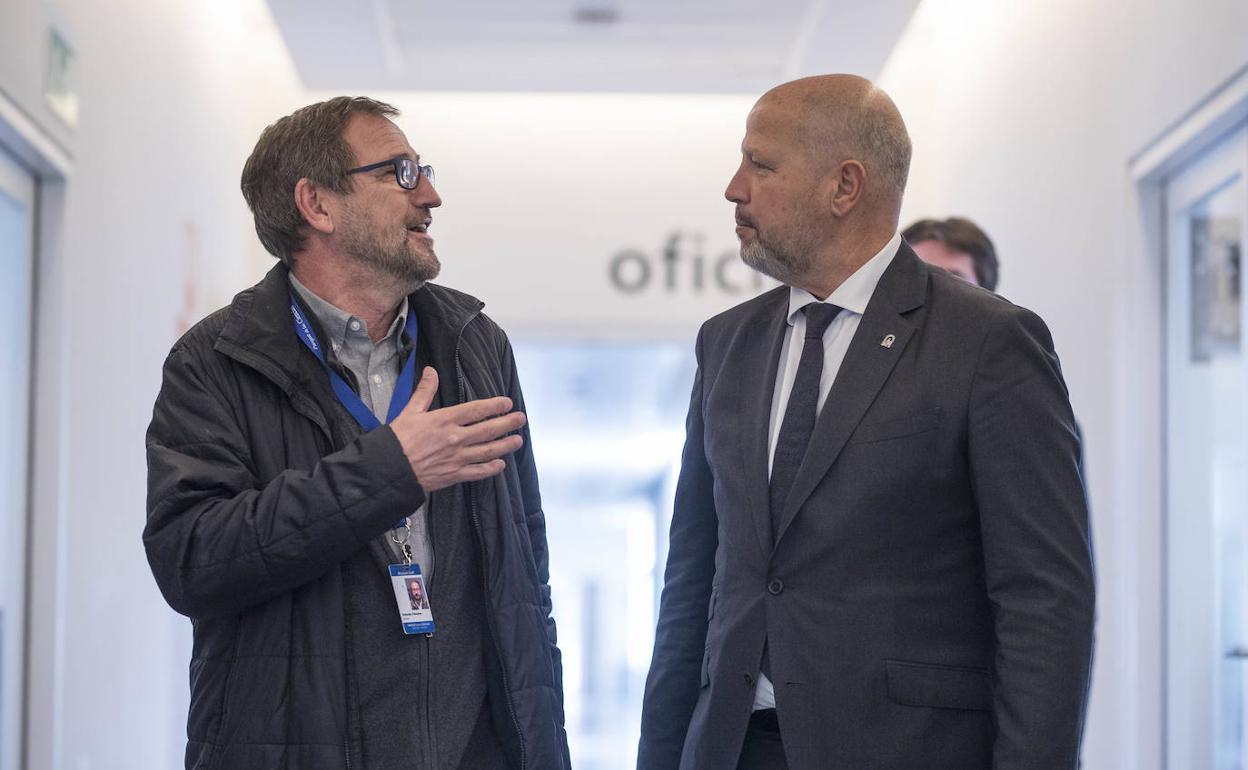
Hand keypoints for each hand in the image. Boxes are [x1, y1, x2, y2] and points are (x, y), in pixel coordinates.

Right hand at [388, 367, 525, 491]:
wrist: (388, 470)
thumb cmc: (397, 440)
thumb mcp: (409, 411)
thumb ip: (424, 392)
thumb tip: (431, 371)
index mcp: (445, 420)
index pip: (476, 410)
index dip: (494, 406)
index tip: (506, 403)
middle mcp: (455, 439)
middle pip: (488, 429)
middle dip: (507, 423)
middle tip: (521, 419)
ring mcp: (456, 458)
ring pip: (488, 451)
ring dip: (505, 445)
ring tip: (518, 440)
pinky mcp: (454, 474)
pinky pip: (478, 472)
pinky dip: (491, 469)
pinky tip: (501, 465)